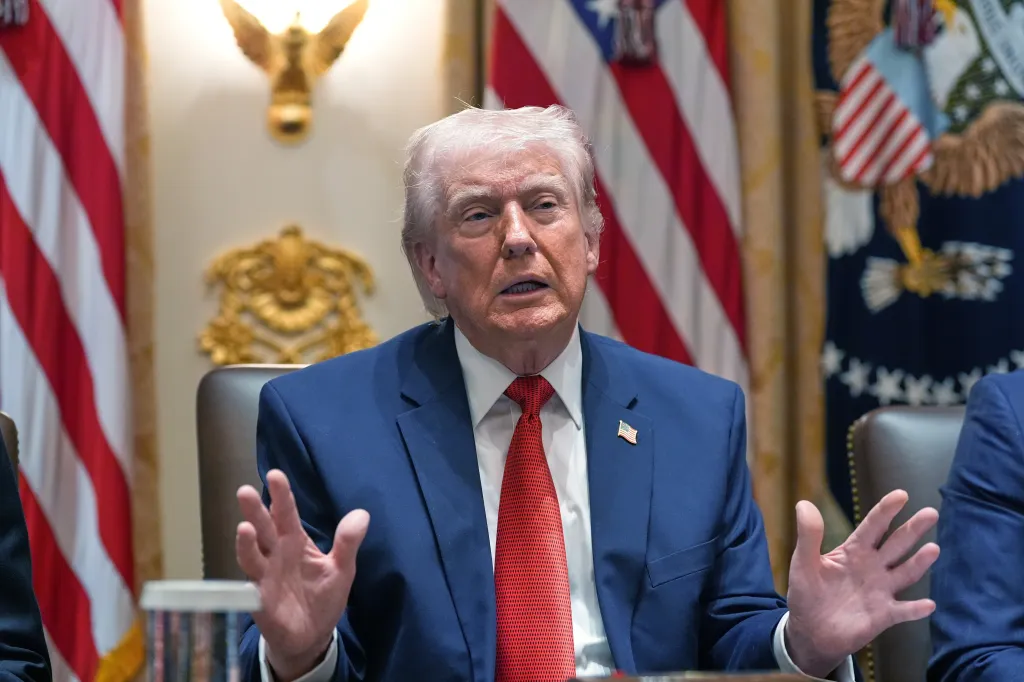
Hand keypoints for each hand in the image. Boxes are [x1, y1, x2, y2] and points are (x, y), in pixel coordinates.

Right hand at [236, 470, 369, 681]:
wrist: (313, 636)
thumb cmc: (323, 597)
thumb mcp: (341, 569)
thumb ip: (348, 543)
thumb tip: (362, 514)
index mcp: (295, 542)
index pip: (287, 514)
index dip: (281, 495)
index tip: (276, 475)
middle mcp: (276, 554)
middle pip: (264, 528)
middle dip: (255, 510)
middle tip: (246, 490)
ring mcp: (265, 575)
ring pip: (252, 554)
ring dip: (247, 541)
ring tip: (245, 526)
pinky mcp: (260, 599)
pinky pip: (250, 586)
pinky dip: (248, 579)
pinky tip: (246, 571)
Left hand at [784, 490, 939, 677]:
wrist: (810, 631)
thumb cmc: (807, 593)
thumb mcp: (803, 563)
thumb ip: (808, 536)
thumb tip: (804, 502)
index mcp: (854, 551)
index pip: (873, 526)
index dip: (886, 510)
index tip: (901, 494)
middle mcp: (873, 567)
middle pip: (896, 544)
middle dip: (913, 529)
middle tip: (931, 512)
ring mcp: (881, 590)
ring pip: (905, 573)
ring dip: (919, 562)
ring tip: (933, 548)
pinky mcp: (883, 615)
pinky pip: (903, 611)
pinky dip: (915, 609)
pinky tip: (928, 604)